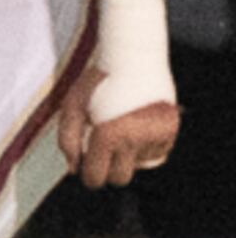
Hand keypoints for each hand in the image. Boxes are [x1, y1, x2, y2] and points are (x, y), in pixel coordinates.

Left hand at [64, 0, 183, 188]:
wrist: (132, 59)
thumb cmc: (96, 82)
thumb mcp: (71, 108)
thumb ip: (67, 141)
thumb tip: (74, 169)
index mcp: (107, 134)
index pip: (97, 176)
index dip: (89, 177)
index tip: (87, 172)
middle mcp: (134, 138)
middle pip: (120, 178)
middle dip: (108, 171)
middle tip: (103, 155)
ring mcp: (155, 135)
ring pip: (140, 166)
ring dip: (128, 157)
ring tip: (120, 133)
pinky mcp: (170, 130)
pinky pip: (157, 155)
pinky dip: (146, 150)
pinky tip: (136, 132)